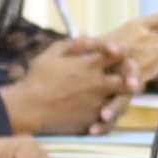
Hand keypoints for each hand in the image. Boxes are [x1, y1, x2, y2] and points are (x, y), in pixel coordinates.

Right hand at [3, 42, 124, 131]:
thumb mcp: (51, 53)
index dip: (121, 52)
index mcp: (89, 64)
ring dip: (119, 97)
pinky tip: (98, 112)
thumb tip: (89, 37)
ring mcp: (96, 103)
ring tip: (109, 99)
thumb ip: (73, 44)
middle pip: (126, 79)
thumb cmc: (37, 78)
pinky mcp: (91, 119)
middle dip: (129, 77)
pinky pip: (107, 118)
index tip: (116, 54)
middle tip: (125, 79)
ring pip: (120, 100)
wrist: (28, 108)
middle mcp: (97, 83)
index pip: (118, 54)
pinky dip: (106, 115)